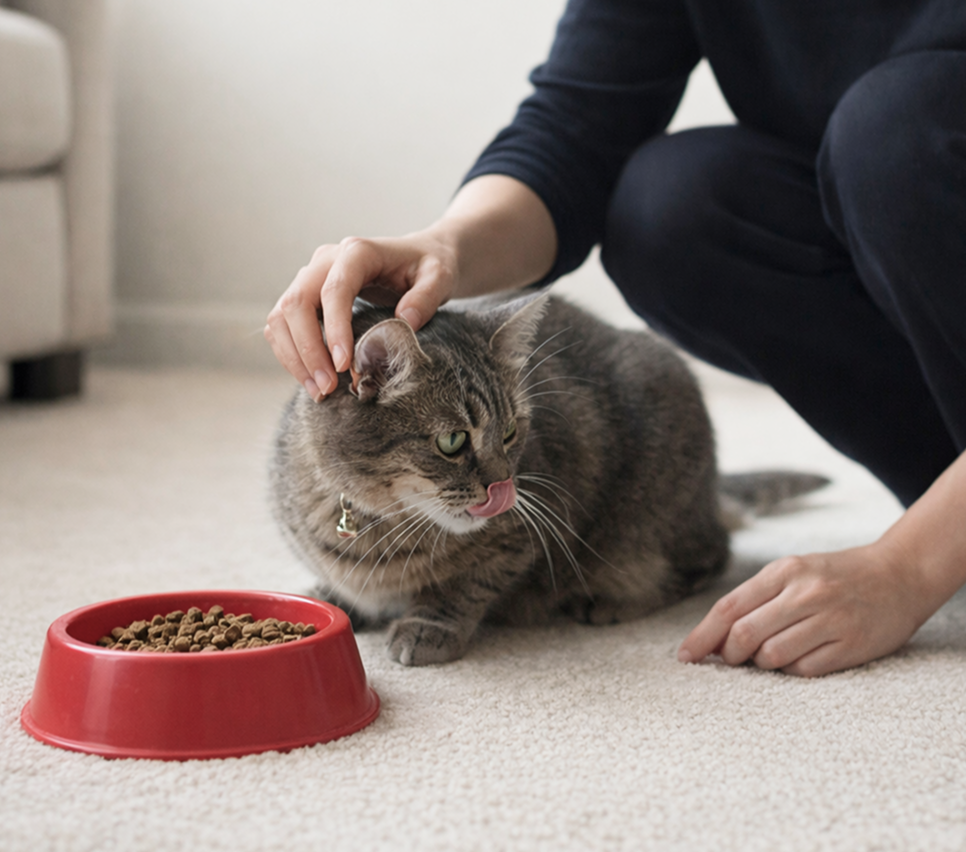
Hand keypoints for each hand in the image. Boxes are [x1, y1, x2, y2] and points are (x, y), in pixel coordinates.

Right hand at [264, 176, 557, 399]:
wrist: (421, 259)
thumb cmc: (430, 267)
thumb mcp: (440, 276)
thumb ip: (426, 297)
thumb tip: (404, 322)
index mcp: (357, 252)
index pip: (334, 290)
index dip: (335, 329)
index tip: (344, 366)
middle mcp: (326, 261)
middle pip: (296, 303)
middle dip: (308, 350)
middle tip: (328, 388)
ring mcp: (311, 277)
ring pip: (281, 316)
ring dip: (294, 357)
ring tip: (319, 391)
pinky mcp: (305, 297)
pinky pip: (282, 326)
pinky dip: (291, 354)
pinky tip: (312, 380)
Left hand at [677, 542, 932, 676]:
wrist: (899, 574)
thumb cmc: (833, 576)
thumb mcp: (793, 573)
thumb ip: (755, 600)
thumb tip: (714, 639)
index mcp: (784, 571)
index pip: (729, 608)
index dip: (702, 636)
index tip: (685, 656)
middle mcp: (805, 592)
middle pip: (745, 634)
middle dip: (729, 655)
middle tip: (731, 659)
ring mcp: (831, 618)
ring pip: (772, 656)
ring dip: (762, 663)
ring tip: (770, 654)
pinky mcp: (852, 644)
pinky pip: (804, 670)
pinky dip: (792, 670)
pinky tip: (799, 658)